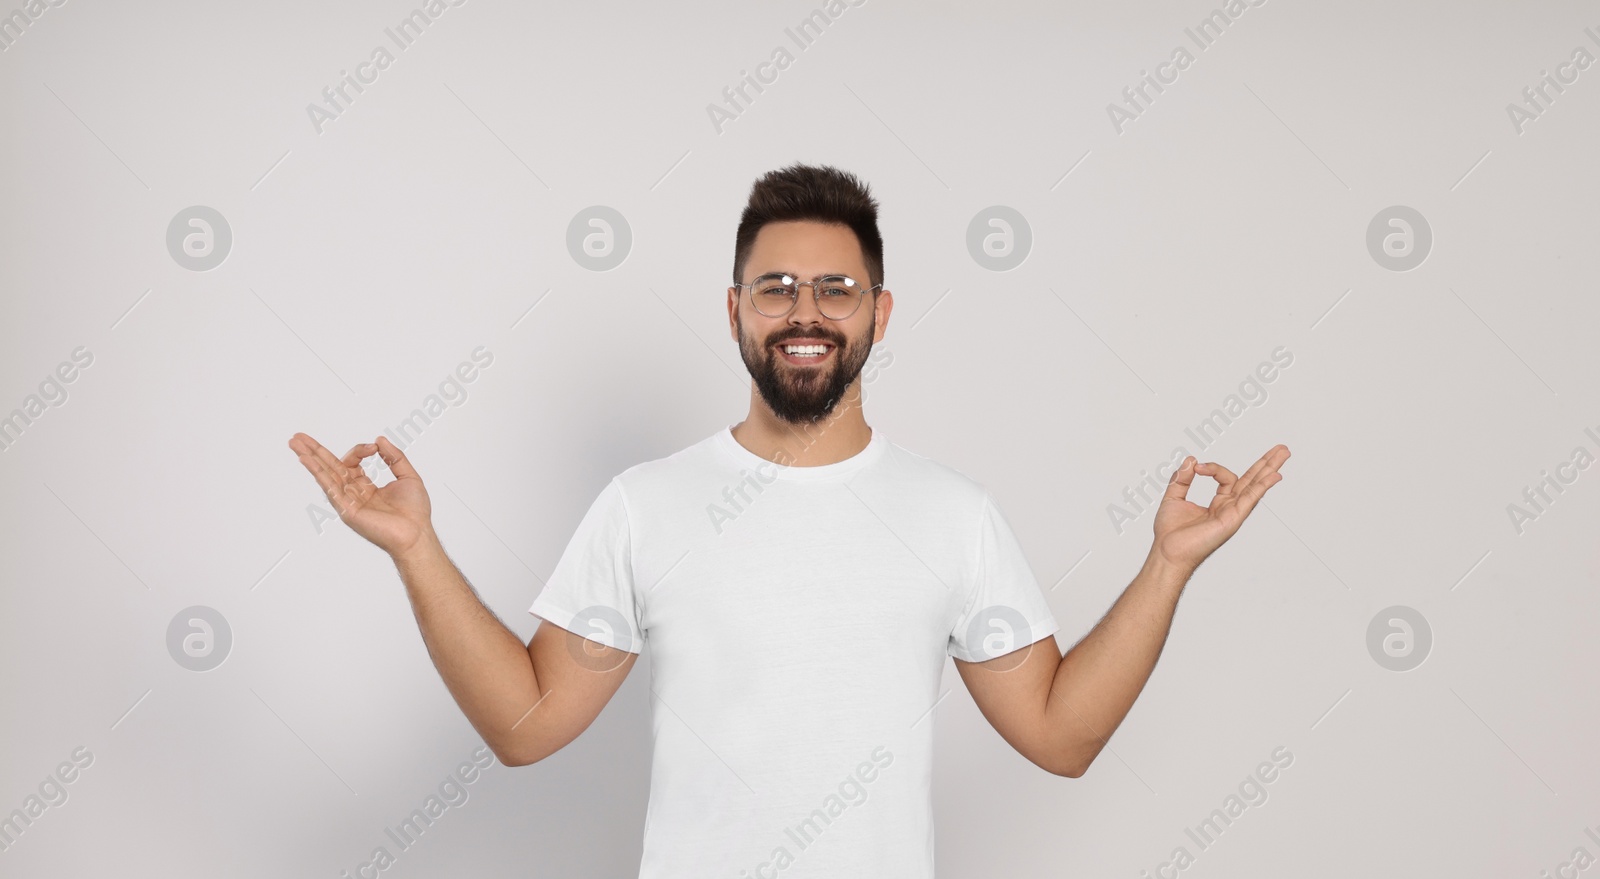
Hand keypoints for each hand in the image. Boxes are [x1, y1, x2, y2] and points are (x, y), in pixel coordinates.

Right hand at [289, 433, 434, 557]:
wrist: (416, 532)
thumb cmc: (415, 510)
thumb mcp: (408, 475)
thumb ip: (394, 457)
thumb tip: (379, 439)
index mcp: (366, 486)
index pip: (352, 462)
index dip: (360, 450)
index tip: (374, 447)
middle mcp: (353, 493)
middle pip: (330, 467)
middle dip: (315, 451)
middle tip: (298, 436)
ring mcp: (348, 501)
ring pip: (325, 475)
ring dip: (310, 458)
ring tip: (294, 443)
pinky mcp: (346, 510)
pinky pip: (329, 487)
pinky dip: (317, 472)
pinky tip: (306, 460)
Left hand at [1151, 445, 1289, 570]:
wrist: (1167, 551)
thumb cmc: (1170, 532)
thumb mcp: (1174, 496)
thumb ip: (1182, 478)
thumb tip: (1191, 459)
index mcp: (1218, 503)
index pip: (1226, 477)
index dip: (1212, 468)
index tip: (1197, 467)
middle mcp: (1229, 508)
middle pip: (1252, 481)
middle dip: (1266, 464)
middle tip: (1281, 448)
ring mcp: (1233, 514)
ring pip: (1255, 486)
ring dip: (1270, 469)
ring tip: (1284, 452)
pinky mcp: (1232, 520)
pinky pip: (1250, 499)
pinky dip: (1262, 486)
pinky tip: (1274, 476)